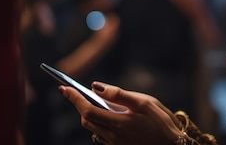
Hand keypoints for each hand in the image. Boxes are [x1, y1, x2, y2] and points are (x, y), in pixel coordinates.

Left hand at [59, 82, 181, 144]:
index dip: (74, 99)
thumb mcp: (144, 102)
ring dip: (89, 114)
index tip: (63, 88)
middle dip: (79, 105)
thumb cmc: (161, 121)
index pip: (88, 110)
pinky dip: (100, 121)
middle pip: (86, 120)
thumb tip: (96, 86)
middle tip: (74, 92)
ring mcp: (116, 144)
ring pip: (93, 127)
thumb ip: (119, 94)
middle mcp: (114, 136)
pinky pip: (102, 133)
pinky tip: (108, 113)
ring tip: (93, 100)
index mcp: (119, 123)